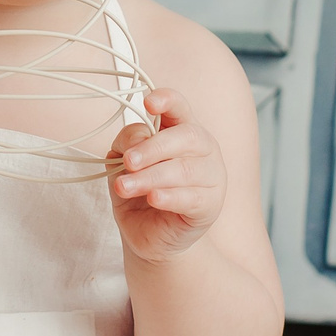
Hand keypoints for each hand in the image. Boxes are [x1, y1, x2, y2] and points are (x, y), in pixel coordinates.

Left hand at [108, 89, 223, 263]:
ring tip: (125, 187)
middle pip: (186, 136)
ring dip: (151, 177)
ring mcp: (212, 177)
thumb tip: (137, 140)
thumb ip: (128, 144)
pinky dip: (170, 196)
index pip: (179, 106)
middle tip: (128, 162)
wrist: (148, 235)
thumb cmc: (139, 193)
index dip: (167, 100)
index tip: (148, 104)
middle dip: (153, 148)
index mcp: (181, 130)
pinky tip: (153, 198)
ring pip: (185, 169)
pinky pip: (191, 197)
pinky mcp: (211, 206)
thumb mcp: (122, 164)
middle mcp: (203, 149)